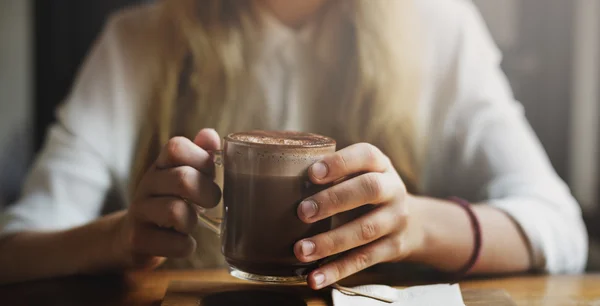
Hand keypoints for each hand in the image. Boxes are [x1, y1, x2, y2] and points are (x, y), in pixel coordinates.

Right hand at [114, 128, 221, 268]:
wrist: (133, 237)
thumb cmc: (170, 201)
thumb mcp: (185, 175)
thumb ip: (201, 155)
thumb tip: (211, 135)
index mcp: (161, 164)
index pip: (176, 147)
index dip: (201, 159)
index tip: (210, 174)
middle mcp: (147, 183)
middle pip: (182, 179)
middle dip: (207, 193)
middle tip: (210, 203)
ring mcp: (139, 211)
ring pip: (176, 212)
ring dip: (192, 222)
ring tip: (190, 224)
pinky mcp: (137, 239)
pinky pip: (173, 244)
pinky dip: (186, 246)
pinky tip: (183, 243)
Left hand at [293, 143, 424, 288]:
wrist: (411, 224)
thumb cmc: (366, 194)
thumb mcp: (359, 175)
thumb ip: (332, 175)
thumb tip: (280, 184)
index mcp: (380, 164)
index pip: (365, 155)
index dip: (340, 163)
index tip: (312, 173)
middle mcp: (392, 189)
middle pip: (369, 189)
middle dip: (334, 200)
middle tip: (302, 212)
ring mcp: (395, 219)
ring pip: (365, 229)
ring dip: (330, 241)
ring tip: (300, 250)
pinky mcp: (393, 248)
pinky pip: (364, 260)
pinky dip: (337, 270)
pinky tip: (314, 278)